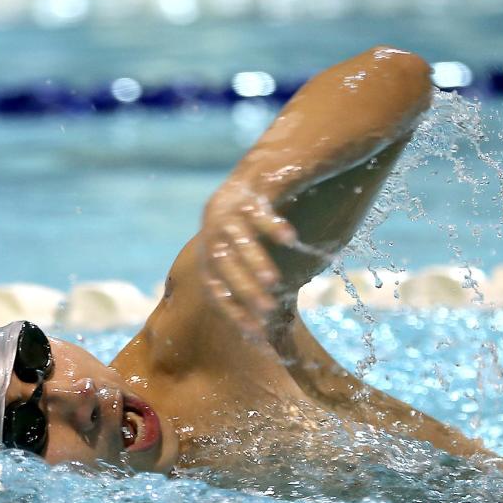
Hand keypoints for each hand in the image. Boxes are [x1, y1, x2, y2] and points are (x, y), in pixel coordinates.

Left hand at [200, 189, 297, 335]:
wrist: (266, 167)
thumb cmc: (262, 224)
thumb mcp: (252, 252)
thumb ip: (255, 283)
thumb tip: (273, 328)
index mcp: (211, 250)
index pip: (216, 288)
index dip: (233, 312)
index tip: (255, 334)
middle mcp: (214, 229)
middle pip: (223, 265)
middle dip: (244, 290)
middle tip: (266, 311)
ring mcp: (230, 206)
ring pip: (238, 239)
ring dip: (255, 262)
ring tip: (274, 282)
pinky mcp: (252, 186)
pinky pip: (260, 208)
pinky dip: (272, 224)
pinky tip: (290, 239)